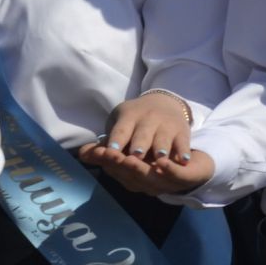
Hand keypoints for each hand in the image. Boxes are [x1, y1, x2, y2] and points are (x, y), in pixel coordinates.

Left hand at [75, 92, 214, 194]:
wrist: (164, 103)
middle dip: (139, 145)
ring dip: (161, 149)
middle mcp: (148, 119)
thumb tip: (82, 155)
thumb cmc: (133, 122)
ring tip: (159, 161)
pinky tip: (182, 161)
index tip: (111, 152)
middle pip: (143, 134)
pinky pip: (183, 142)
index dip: (116, 140)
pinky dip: (183, 151)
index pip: (121, 129)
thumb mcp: (117, 127)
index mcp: (129, 116)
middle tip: (134, 158)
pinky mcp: (182, 131)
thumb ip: (102, 146)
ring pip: (163, 138)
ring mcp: (166, 125)